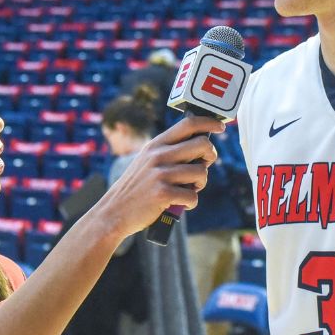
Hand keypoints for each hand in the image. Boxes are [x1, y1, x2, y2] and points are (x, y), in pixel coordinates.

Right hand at [96, 116, 223, 237]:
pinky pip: (193, 196)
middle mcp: (158, 155)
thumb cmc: (137, 187)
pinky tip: (180, 204)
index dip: (209, 123)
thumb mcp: (147, 161)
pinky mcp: (162, 194)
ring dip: (200, 184)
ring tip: (189, 189)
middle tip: (203, 166)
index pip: (188, 124)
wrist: (113, 212)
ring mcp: (160, 174)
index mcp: (156, 144)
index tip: (220, 127)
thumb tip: (202, 145)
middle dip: (210, 156)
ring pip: (201, 172)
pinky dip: (191, 203)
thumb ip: (169, 151)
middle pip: (202, 145)